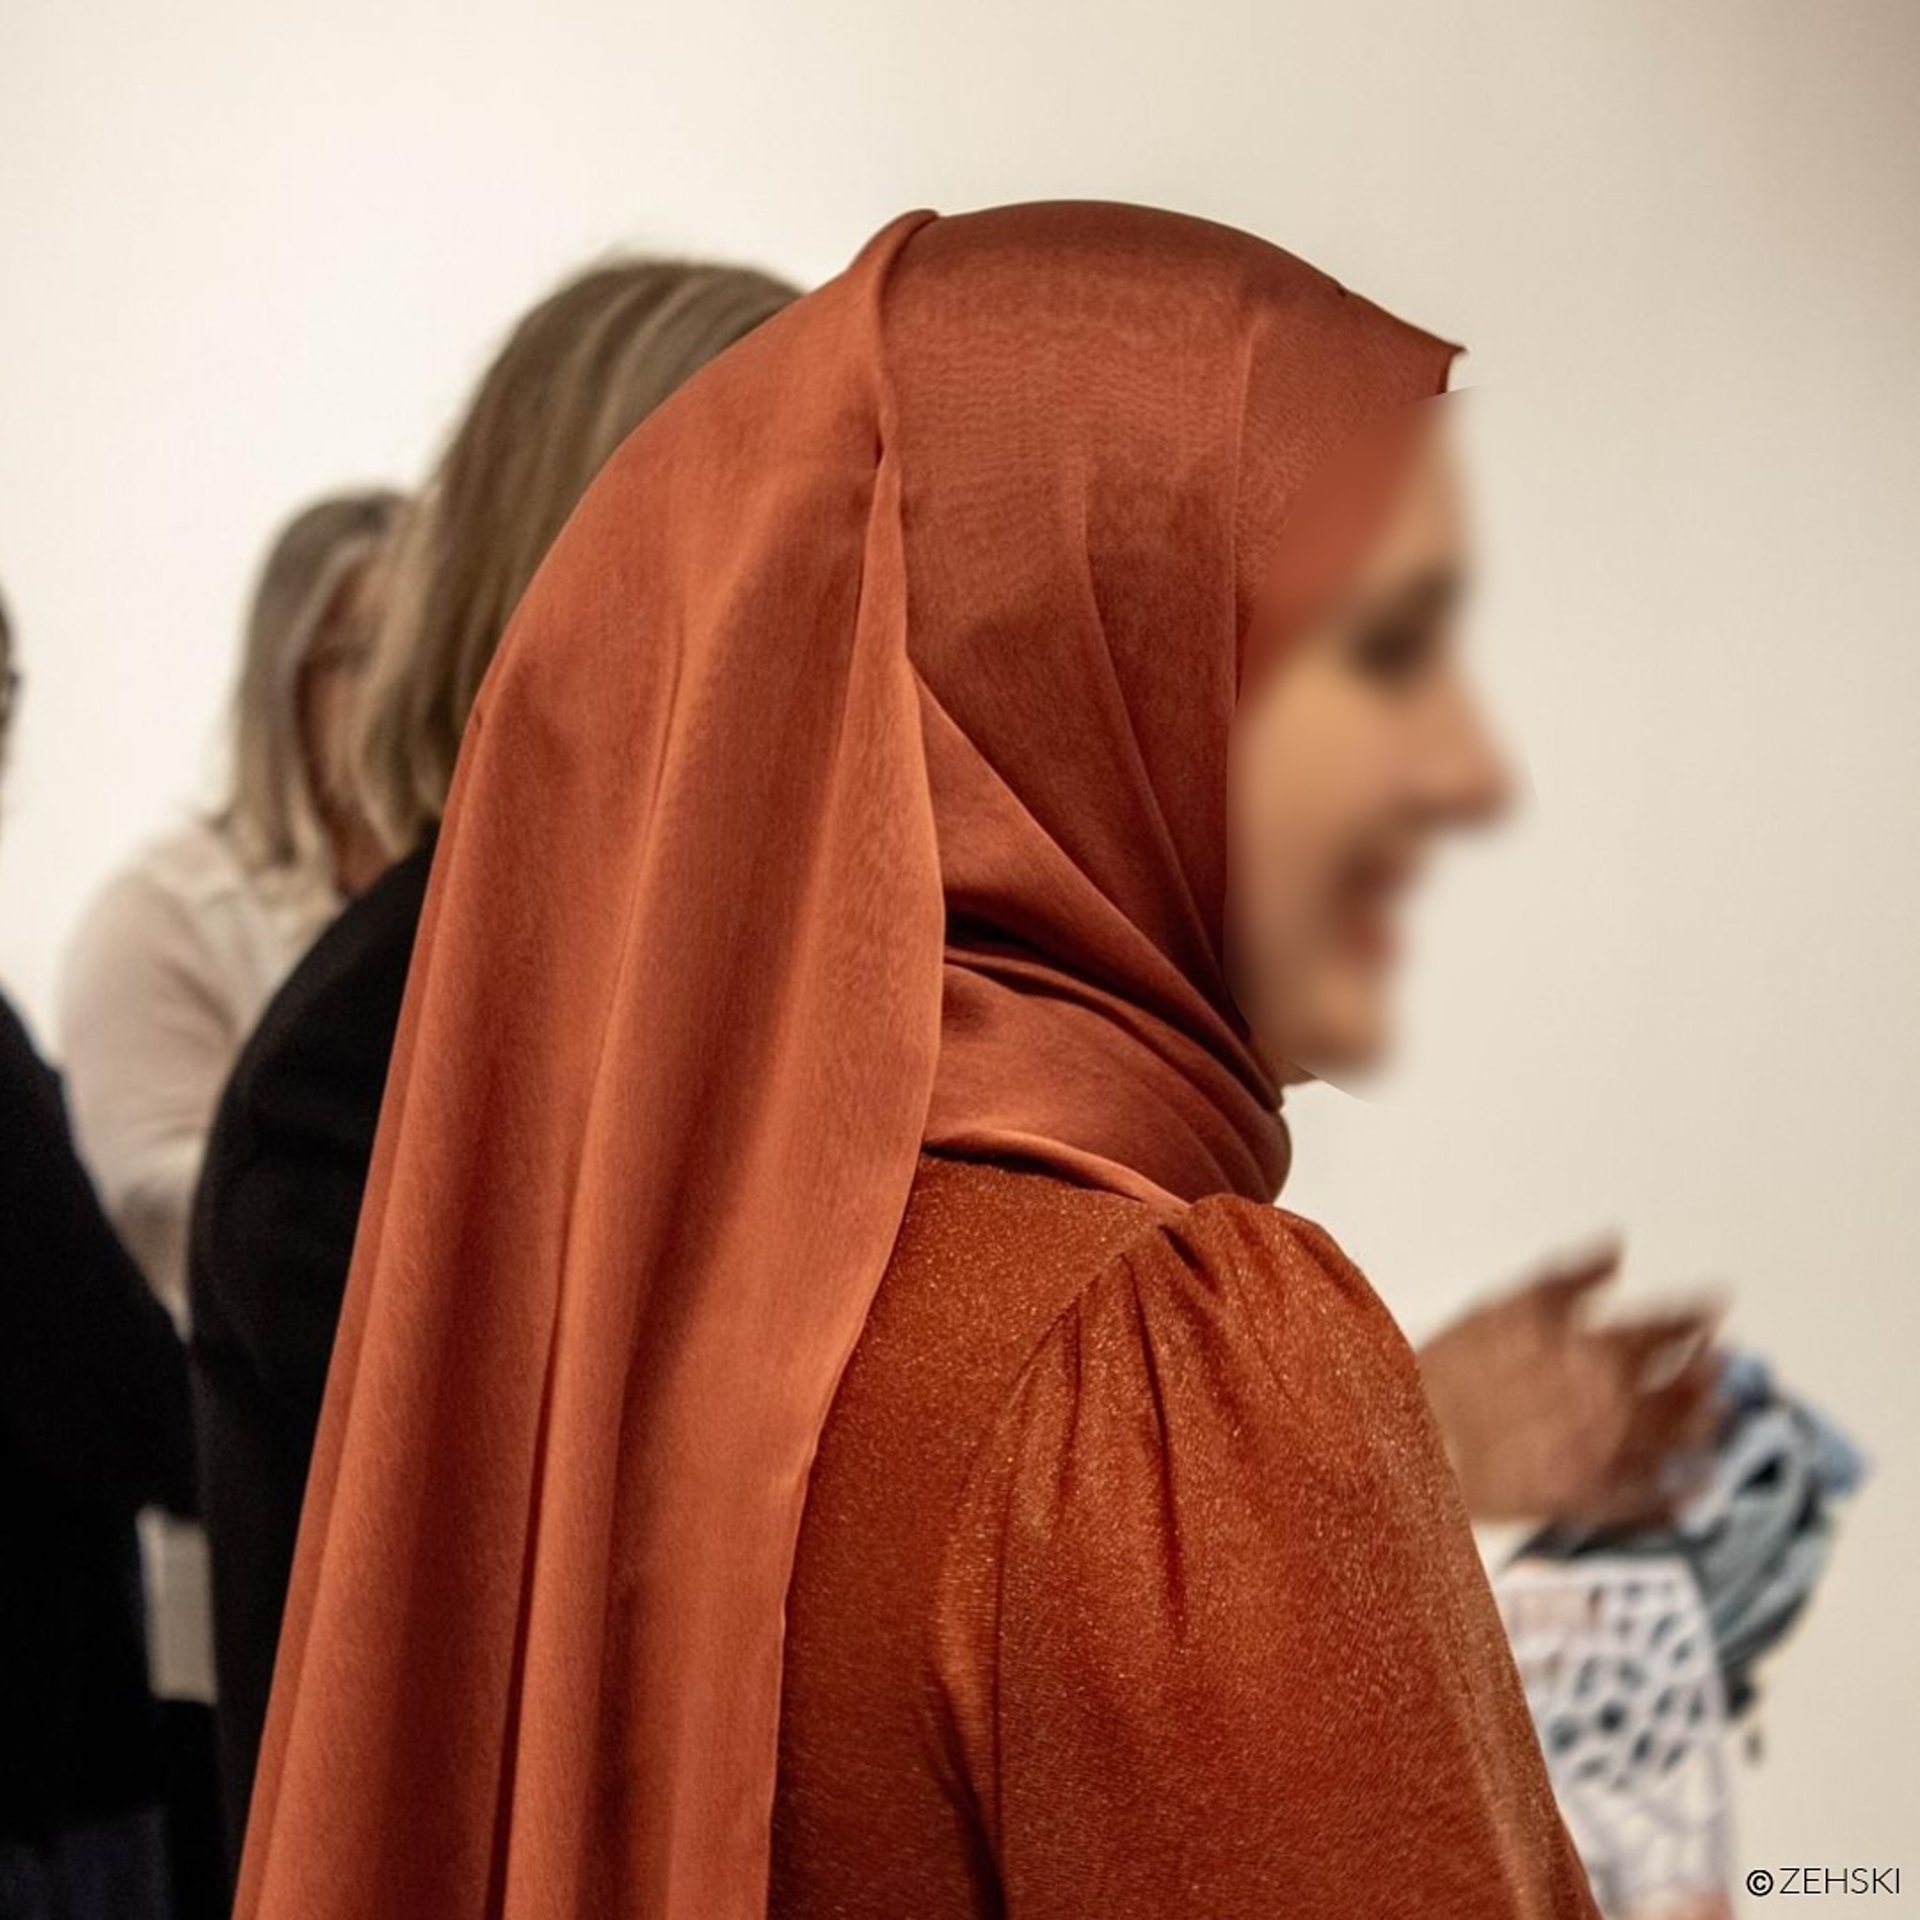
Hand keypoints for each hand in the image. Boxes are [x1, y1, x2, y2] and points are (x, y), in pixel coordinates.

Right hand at [1416, 1240, 1727, 1527]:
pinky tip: (1696, 1491)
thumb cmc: (1445, 1369)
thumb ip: (1570, 1277)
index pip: (1662, 1326)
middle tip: (1726, 1361)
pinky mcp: (1581, 1498)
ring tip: (1719, 1417)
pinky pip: (1647, 1501)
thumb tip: (1616, 1250)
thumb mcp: (1503, 1303)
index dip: (1693, 1313)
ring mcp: (1598, 1451)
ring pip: (1674, 1439)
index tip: (1715, 1304)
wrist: (1408, 1433)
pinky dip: (1679, 1496)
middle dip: (1708, 1370)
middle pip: (1680, 1383)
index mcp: (1587, 1346)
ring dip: (1704, 1425)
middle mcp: (1604, 1399)